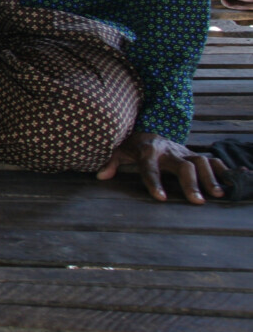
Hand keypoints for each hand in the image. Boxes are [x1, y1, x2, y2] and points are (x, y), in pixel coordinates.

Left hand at [97, 131, 227, 203]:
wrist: (148, 129)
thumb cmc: (132, 145)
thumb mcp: (117, 150)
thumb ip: (110, 162)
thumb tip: (101, 176)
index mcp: (148, 151)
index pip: (150, 168)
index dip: (154, 182)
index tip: (161, 198)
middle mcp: (169, 151)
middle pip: (183, 166)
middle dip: (190, 183)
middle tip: (197, 202)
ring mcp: (183, 152)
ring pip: (201, 162)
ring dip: (210, 178)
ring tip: (217, 195)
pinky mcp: (194, 154)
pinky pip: (212, 160)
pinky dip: (223, 170)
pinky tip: (230, 183)